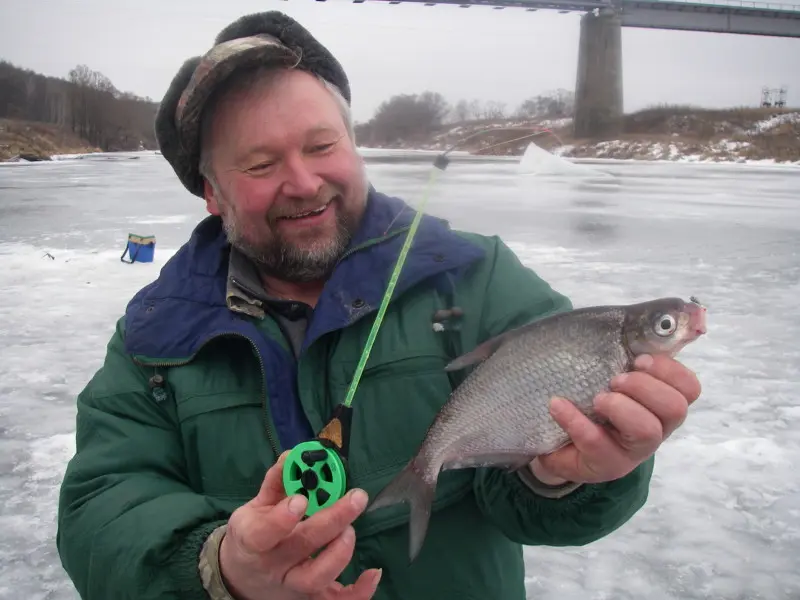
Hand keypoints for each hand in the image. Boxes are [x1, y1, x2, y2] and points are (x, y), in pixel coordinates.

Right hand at [219, 451, 381, 599]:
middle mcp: (273, 566)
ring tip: (351, 529)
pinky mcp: (310, 599)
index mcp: (253, 540)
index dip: (282, 517)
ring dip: (340, 552)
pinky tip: (374, 572)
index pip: (263, 532)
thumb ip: (276, 482)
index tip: (302, 499)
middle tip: (356, 498)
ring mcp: (291, 587)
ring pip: (317, 578)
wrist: (240, 579)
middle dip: (332, 519)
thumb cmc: (252, 537)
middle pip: (302, 546)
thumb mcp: (254, 508)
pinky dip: (359, 592)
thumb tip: (294, 456)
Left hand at [530, 354, 701, 484]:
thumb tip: (662, 311)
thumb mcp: (608, 367)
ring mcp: (632, 451)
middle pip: (675, 409)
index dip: (669, 370)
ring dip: (620, 407)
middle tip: (615, 379)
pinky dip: (575, 419)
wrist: (555, 437)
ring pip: (647, 432)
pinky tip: (557, 405)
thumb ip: (630, 343)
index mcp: (661, 402)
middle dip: (644, 387)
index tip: (638, 359)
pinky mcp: (605, 465)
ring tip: (596, 398)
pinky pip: (597, 444)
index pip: (689, 388)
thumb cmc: (588, 395)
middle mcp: (655, 428)